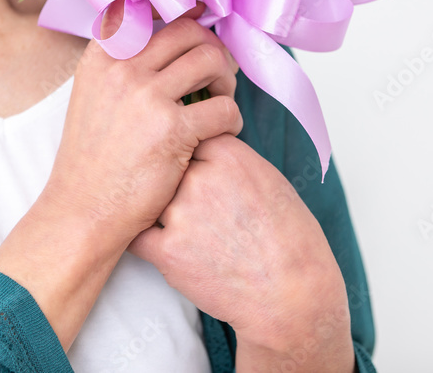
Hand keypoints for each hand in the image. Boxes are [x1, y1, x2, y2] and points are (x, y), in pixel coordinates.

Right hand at [0, 1, 242, 349]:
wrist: (83, 210)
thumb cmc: (94, 160)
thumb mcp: (94, 96)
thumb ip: (124, 65)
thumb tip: (171, 38)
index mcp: (103, 56)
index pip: (151, 12)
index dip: (185, 15)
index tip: (201, 21)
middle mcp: (123, 68)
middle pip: (189, 31)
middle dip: (213, 48)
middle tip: (218, 73)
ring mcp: (147, 96)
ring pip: (212, 60)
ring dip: (227, 79)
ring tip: (221, 100)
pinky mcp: (172, 129)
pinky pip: (225, 108)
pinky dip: (232, 120)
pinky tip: (222, 134)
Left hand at [128, 134, 355, 371]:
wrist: (292, 294)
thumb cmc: (292, 241)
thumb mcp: (272, 181)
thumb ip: (234, 162)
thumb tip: (209, 154)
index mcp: (230, 156)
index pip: (191, 138)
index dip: (193, 157)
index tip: (200, 172)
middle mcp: (202, 179)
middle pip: (170, 169)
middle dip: (178, 187)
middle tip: (197, 208)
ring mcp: (181, 214)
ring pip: (152, 201)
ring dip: (163, 214)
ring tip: (190, 234)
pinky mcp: (167, 252)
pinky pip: (139, 237)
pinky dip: (147, 241)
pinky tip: (164, 247)